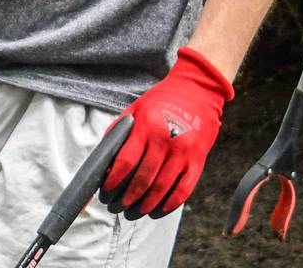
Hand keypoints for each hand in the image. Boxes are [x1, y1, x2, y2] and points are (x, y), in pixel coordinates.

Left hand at [102, 47, 232, 217]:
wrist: (197, 91)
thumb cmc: (160, 102)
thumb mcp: (134, 110)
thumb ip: (118, 135)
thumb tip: (103, 166)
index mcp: (146, 126)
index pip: (125, 162)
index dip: (113, 182)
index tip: (105, 193)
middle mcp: (166, 139)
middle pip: (143, 179)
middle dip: (126, 199)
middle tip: (116, 207)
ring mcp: (184, 151)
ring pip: (162, 189)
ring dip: (145, 206)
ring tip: (133, 212)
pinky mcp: (198, 160)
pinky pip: (183, 190)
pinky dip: (169, 205)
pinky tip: (157, 211)